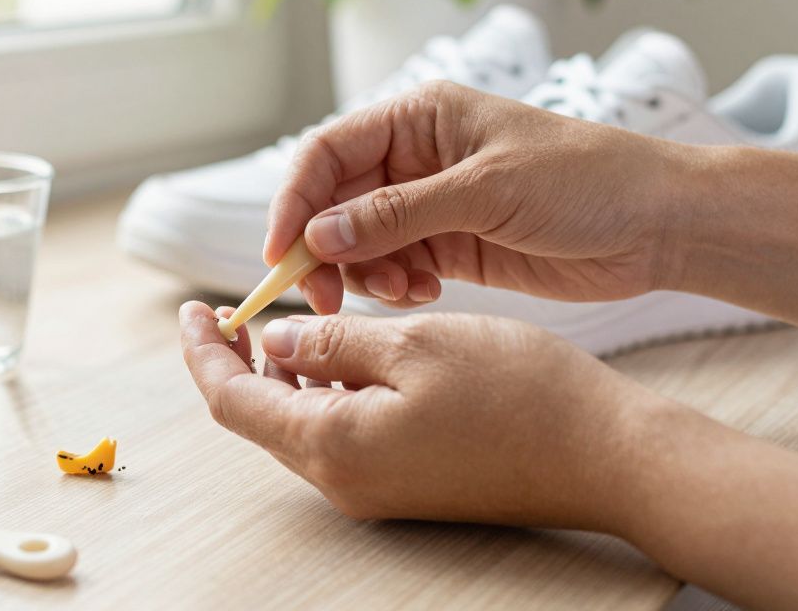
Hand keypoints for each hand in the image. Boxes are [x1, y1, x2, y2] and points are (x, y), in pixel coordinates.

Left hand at [179, 300, 797, 609]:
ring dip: (281, 375)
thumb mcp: (413, 342)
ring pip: (299, 424)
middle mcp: (343, 481)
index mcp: (334, 444)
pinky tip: (337, 353)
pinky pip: (338, 435)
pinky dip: (323, 391)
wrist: (605, 455)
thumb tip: (273, 341)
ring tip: (279, 320)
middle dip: (235, 361)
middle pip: (259, 417)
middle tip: (228, 309)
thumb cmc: (519, 390)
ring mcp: (374, 490)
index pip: (232, 399)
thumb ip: (331, 342)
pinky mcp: (405, 486)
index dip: (203, 351)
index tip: (192, 308)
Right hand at [265, 80, 687, 313]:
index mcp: (420, 117)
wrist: (658, 224)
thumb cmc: (586, 180)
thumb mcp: (487, 190)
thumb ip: (399, 213)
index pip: (329, 152)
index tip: (282, 253)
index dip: (295, 199)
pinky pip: (395, 267)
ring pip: (360, 241)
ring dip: (363, 273)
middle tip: (323, 296)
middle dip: (323, 248)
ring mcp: (432, 205)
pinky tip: (425, 295)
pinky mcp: (451, 247)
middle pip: (335, 201)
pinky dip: (395, 286)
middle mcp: (417, 157)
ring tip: (402, 292)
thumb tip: (318, 234)